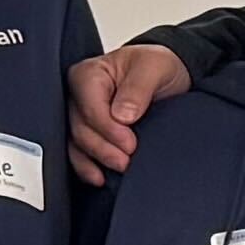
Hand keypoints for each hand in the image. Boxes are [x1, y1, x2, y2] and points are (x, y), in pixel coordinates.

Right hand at [64, 42, 190, 181]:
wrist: (167, 75)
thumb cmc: (157, 66)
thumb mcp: (154, 68)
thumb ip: (137, 89)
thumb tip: (122, 116)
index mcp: (88, 75)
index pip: (89, 108)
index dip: (108, 129)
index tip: (130, 144)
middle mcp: (78, 95)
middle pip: (80, 129)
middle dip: (104, 149)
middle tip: (127, 162)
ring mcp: (80, 115)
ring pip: (77, 143)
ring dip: (96, 161)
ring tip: (120, 170)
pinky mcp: (88, 131)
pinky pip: (79, 152)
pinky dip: (87, 167)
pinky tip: (100, 178)